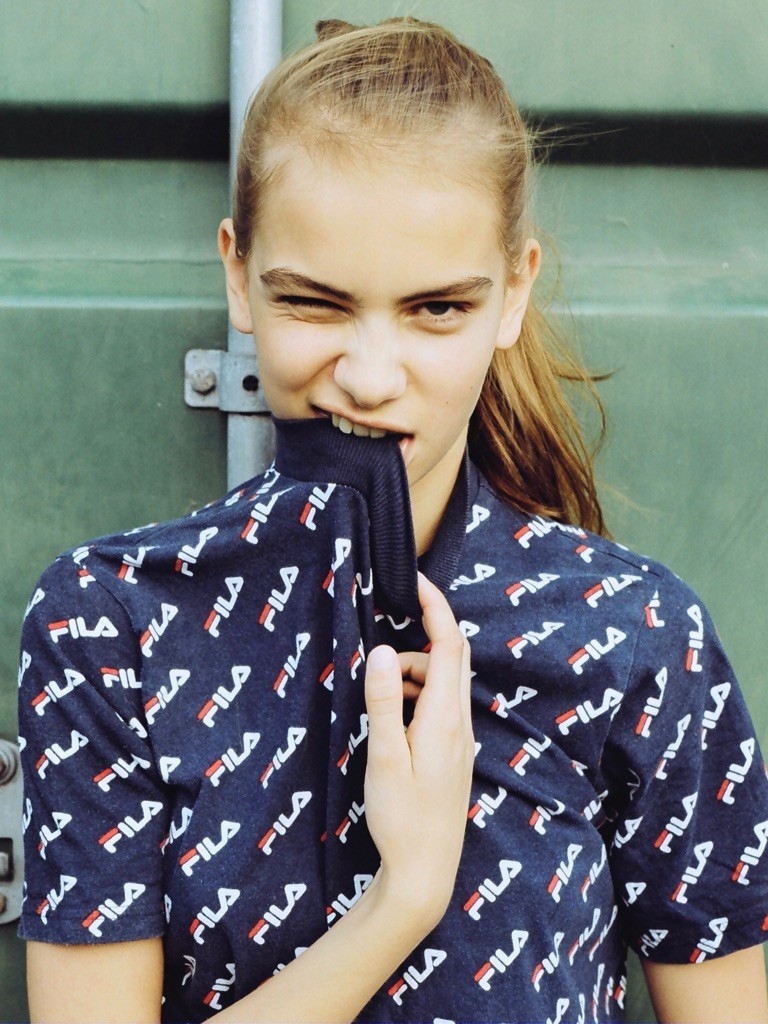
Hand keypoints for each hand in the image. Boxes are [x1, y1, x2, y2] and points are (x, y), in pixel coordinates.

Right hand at [363, 572, 473, 926]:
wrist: (426, 871)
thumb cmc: (401, 817)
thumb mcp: (382, 757)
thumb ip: (382, 701)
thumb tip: (379, 649)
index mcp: (444, 718)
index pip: (449, 644)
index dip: (435, 606)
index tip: (415, 580)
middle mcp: (460, 721)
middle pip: (452, 655)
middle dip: (420, 636)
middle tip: (382, 639)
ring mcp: (460, 736)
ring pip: (444, 680)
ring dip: (413, 670)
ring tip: (377, 694)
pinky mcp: (453, 750)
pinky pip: (440, 702)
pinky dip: (417, 692)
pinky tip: (392, 716)